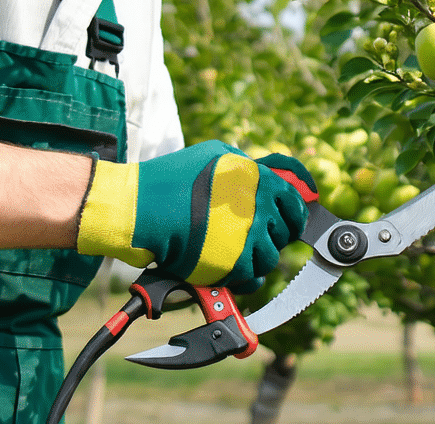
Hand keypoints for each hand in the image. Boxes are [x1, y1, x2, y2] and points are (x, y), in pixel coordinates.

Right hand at [75, 141, 314, 285]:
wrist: (140, 209)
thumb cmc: (170, 180)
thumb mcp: (214, 156)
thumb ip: (245, 167)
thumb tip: (270, 175)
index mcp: (257, 178)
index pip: (294, 202)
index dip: (292, 214)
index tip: (288, 221)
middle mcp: (259, 206)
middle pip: (285, 232)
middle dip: (271, 236)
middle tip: (249, 237)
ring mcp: (249, 236)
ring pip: (270, 258)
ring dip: (254, 258)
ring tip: (229, 251)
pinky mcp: (235, 264)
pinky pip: (252, 279)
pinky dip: (240, 278)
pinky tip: (224, 268)